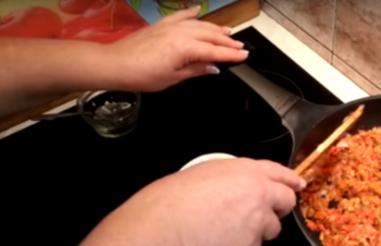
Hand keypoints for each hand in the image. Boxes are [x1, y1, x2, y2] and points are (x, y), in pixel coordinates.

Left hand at [107, 6, 247, 91]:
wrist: (115, 64)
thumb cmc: (141, 74)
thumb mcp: (173, 78)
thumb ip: (196, 70)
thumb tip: (212, 67)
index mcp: (186, 48)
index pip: (215, 51)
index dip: (231, 54)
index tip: (244, 55)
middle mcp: (181, 33)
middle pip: (211, 36)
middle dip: (227, 41)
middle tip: (240, 46)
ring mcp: (170, 26)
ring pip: (199, 25)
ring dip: (215, 28)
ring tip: (228, 32)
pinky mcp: (161, 25)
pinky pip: (180, 16)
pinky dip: (191, 13)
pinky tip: (198, 11)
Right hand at [121, 158, 305, 245]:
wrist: (171, 223)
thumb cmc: (181, 196)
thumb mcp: (212, 170)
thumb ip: (238, 176)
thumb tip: (247, 184)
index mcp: (249, 170)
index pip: (281, 173)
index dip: (292, 180)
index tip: (298, 184)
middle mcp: (260, 193)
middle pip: (288, 201)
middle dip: (281, 207)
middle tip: (267, 212)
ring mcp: (259, 219)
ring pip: (273, 227)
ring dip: (260, 229)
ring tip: (232, 227)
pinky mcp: (252, 243)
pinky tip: (224, 239)